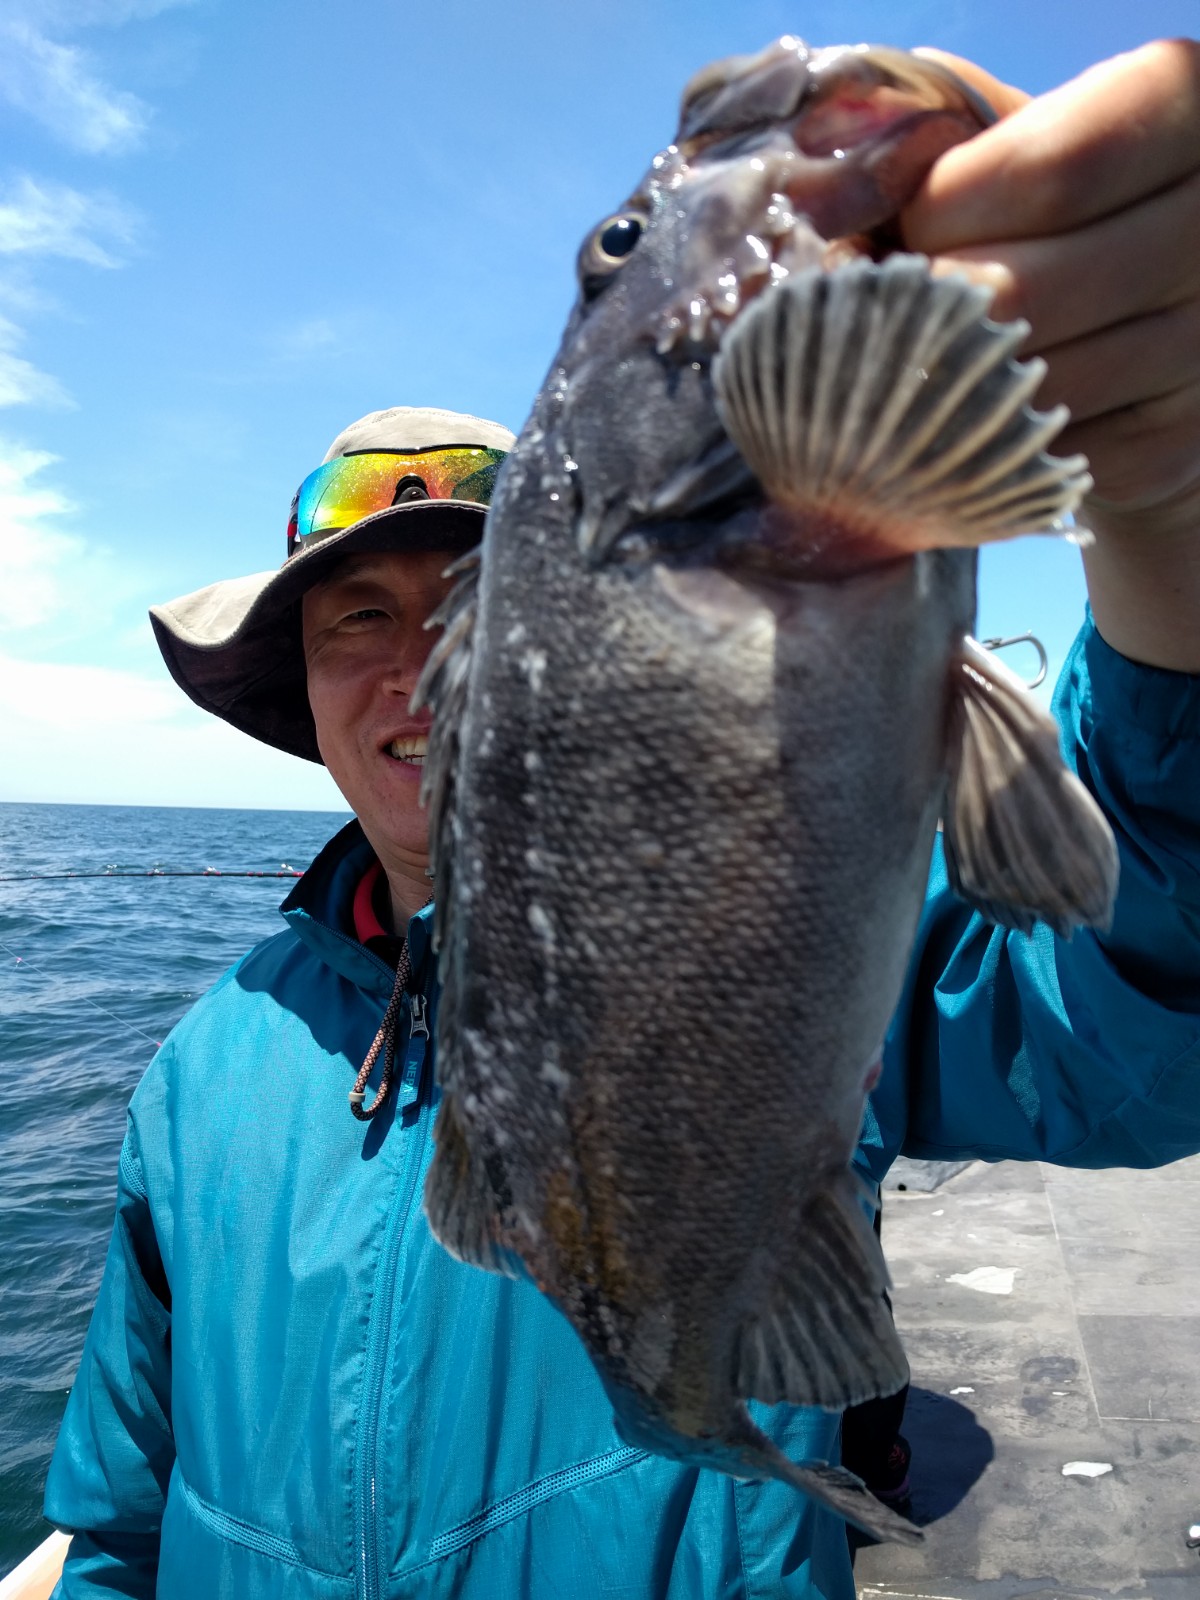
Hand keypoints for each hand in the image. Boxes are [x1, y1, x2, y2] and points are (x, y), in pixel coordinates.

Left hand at [901, 41, 1199, 671]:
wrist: (1128, 337)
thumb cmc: (1038, 221)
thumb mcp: (1001, 144)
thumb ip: (931, 142)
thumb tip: (820, 194)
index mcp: (1181, 110)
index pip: (1053, 172)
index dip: (944, 213)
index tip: (900, 233)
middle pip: (1028, 290)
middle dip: (925, 310)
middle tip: (884, 315)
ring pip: (1029, 389)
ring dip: (940, 384)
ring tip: (908, 365)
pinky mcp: (1173, 447)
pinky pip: (1042, 457)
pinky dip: (979, 444)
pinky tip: (963, 416)